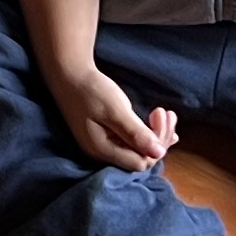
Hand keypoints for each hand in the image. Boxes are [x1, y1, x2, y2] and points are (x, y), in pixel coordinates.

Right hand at [57, 62, 176, 171]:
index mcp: (103, 149)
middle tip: (167, 113)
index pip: (141, 161)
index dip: (157, 144)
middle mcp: (103, 153)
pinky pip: (132, 142)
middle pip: (141, 158)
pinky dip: (147, 133)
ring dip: (156, 134)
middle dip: (160, 138)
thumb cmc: (90, 90)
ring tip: (166, 114)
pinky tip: (158, 124)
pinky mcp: (106, 137)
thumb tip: (159, 153)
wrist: (68, 74)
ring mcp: (104, 146)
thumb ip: (135, 133)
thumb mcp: (115, 109)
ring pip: (138, 150)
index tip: (161, 116)